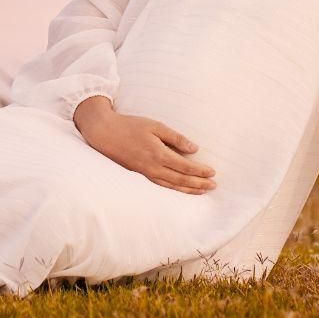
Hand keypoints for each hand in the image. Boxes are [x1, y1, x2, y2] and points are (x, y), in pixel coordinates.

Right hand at [72, 96, 216, 194]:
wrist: (105, 133)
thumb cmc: (130, 126)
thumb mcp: (155, 126)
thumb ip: (175, 138)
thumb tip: (194, 149)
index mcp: (158, 153)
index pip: (185, 166)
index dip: (200, 171)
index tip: (213, 172)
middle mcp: (153, 167)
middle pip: (180, 179)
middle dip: (198, 183)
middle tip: (213, 186)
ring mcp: (145, 173)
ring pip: (171, 185)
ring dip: (188, 189)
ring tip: (202, 191)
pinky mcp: (139, 175)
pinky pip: (160, 186)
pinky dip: (173, 189)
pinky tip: (180, 189)